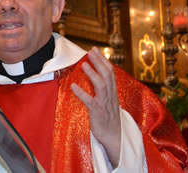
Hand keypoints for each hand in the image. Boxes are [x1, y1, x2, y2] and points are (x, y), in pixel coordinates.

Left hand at [71, 47, 120, 167]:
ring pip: (101, 85)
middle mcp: (110, 95)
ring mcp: (105, 104)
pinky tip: (73, 86)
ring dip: (92, 74)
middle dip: (99, 62)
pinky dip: (81, 93)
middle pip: (107, 75)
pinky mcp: (98, 113)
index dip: (103, 60)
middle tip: (90, 51)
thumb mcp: (108, 100)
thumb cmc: (108, 118)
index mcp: (112, 91)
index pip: (110, 72)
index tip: (95, 49)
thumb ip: (103, 88)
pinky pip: (90, 101)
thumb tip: (95, 74)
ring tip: (83, 64)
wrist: (114, 137)